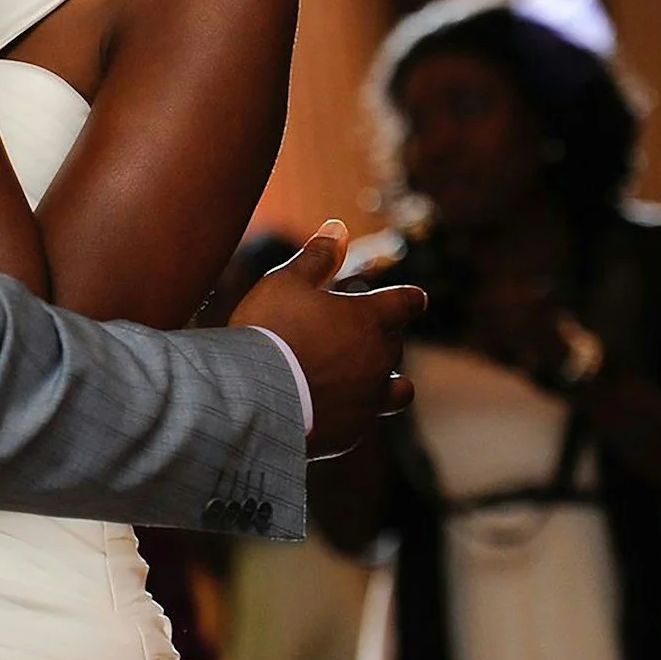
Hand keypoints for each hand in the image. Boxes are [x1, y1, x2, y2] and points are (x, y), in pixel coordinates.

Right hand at [231, 220, 423, 457]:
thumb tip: (338, 227)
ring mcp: (369, 400)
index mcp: (370, 319)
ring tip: (357, 379)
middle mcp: (380, 361)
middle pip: (396, 345)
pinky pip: (364, 420)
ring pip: (398, 390)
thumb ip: (317, 256)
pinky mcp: (352, 433)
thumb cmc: (269, 332)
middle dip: (379, 337)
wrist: (251, 398)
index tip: (407, 299)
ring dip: (385, 381)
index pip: (408, 302)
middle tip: (345, 334)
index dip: (407, 299)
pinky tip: (324, 408)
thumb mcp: (286, 282)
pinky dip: (352, 412)